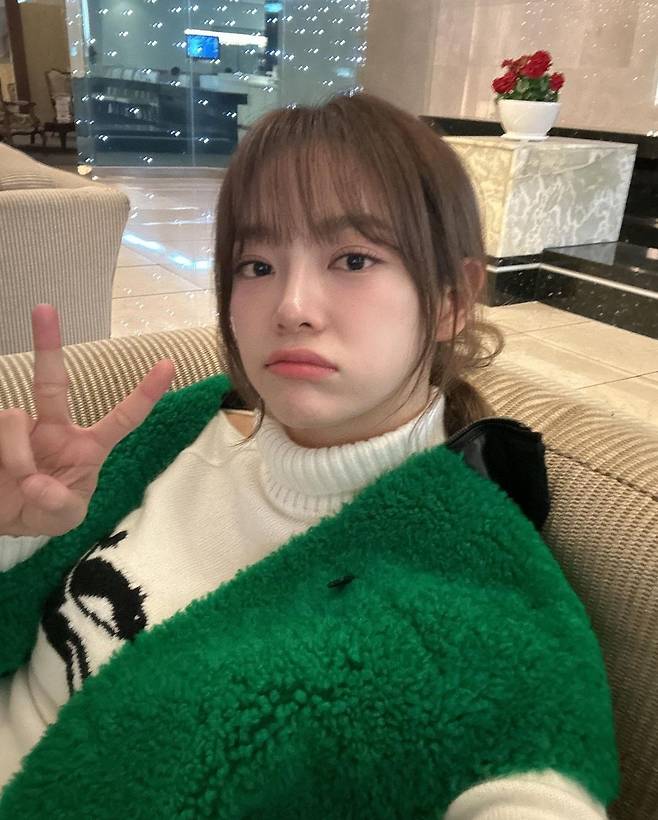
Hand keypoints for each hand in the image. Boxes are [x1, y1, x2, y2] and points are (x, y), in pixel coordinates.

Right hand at [0, 305, 174, 536]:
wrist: (2, 522)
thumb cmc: (42, 512)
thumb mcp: (63, 519)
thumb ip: (60, 504)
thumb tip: (37, 483)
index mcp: (86, 447)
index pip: (123, 418)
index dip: (145, 393)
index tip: (168, 364)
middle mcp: (53, 428)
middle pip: (52, 382)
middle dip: (47, 344)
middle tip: (44, 308)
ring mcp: (20, 429)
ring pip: (15, 417)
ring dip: (19, 455)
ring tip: (20, 482)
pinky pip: (0, 429)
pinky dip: (7, 457)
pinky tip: (4, 476)